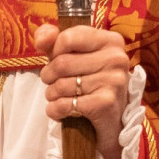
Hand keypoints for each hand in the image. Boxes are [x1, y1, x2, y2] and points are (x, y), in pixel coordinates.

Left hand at [33, 23, 131, 158]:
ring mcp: (114, 81)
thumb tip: (42, 40)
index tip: (56, 60)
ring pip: (61, 85)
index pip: (68, 38)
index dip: (54, 51)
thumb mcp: (74, 55)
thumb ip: (53, 40)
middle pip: (61, 63)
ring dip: (51, 94)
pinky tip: (61, 110)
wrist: (110, 120)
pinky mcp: (106, 103)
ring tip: (59, 96)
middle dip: (48, 76)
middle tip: (53, 82)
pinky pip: (65, 104)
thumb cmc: (89, 81)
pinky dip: (55, 110)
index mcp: (111, 41)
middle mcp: (116, 58)